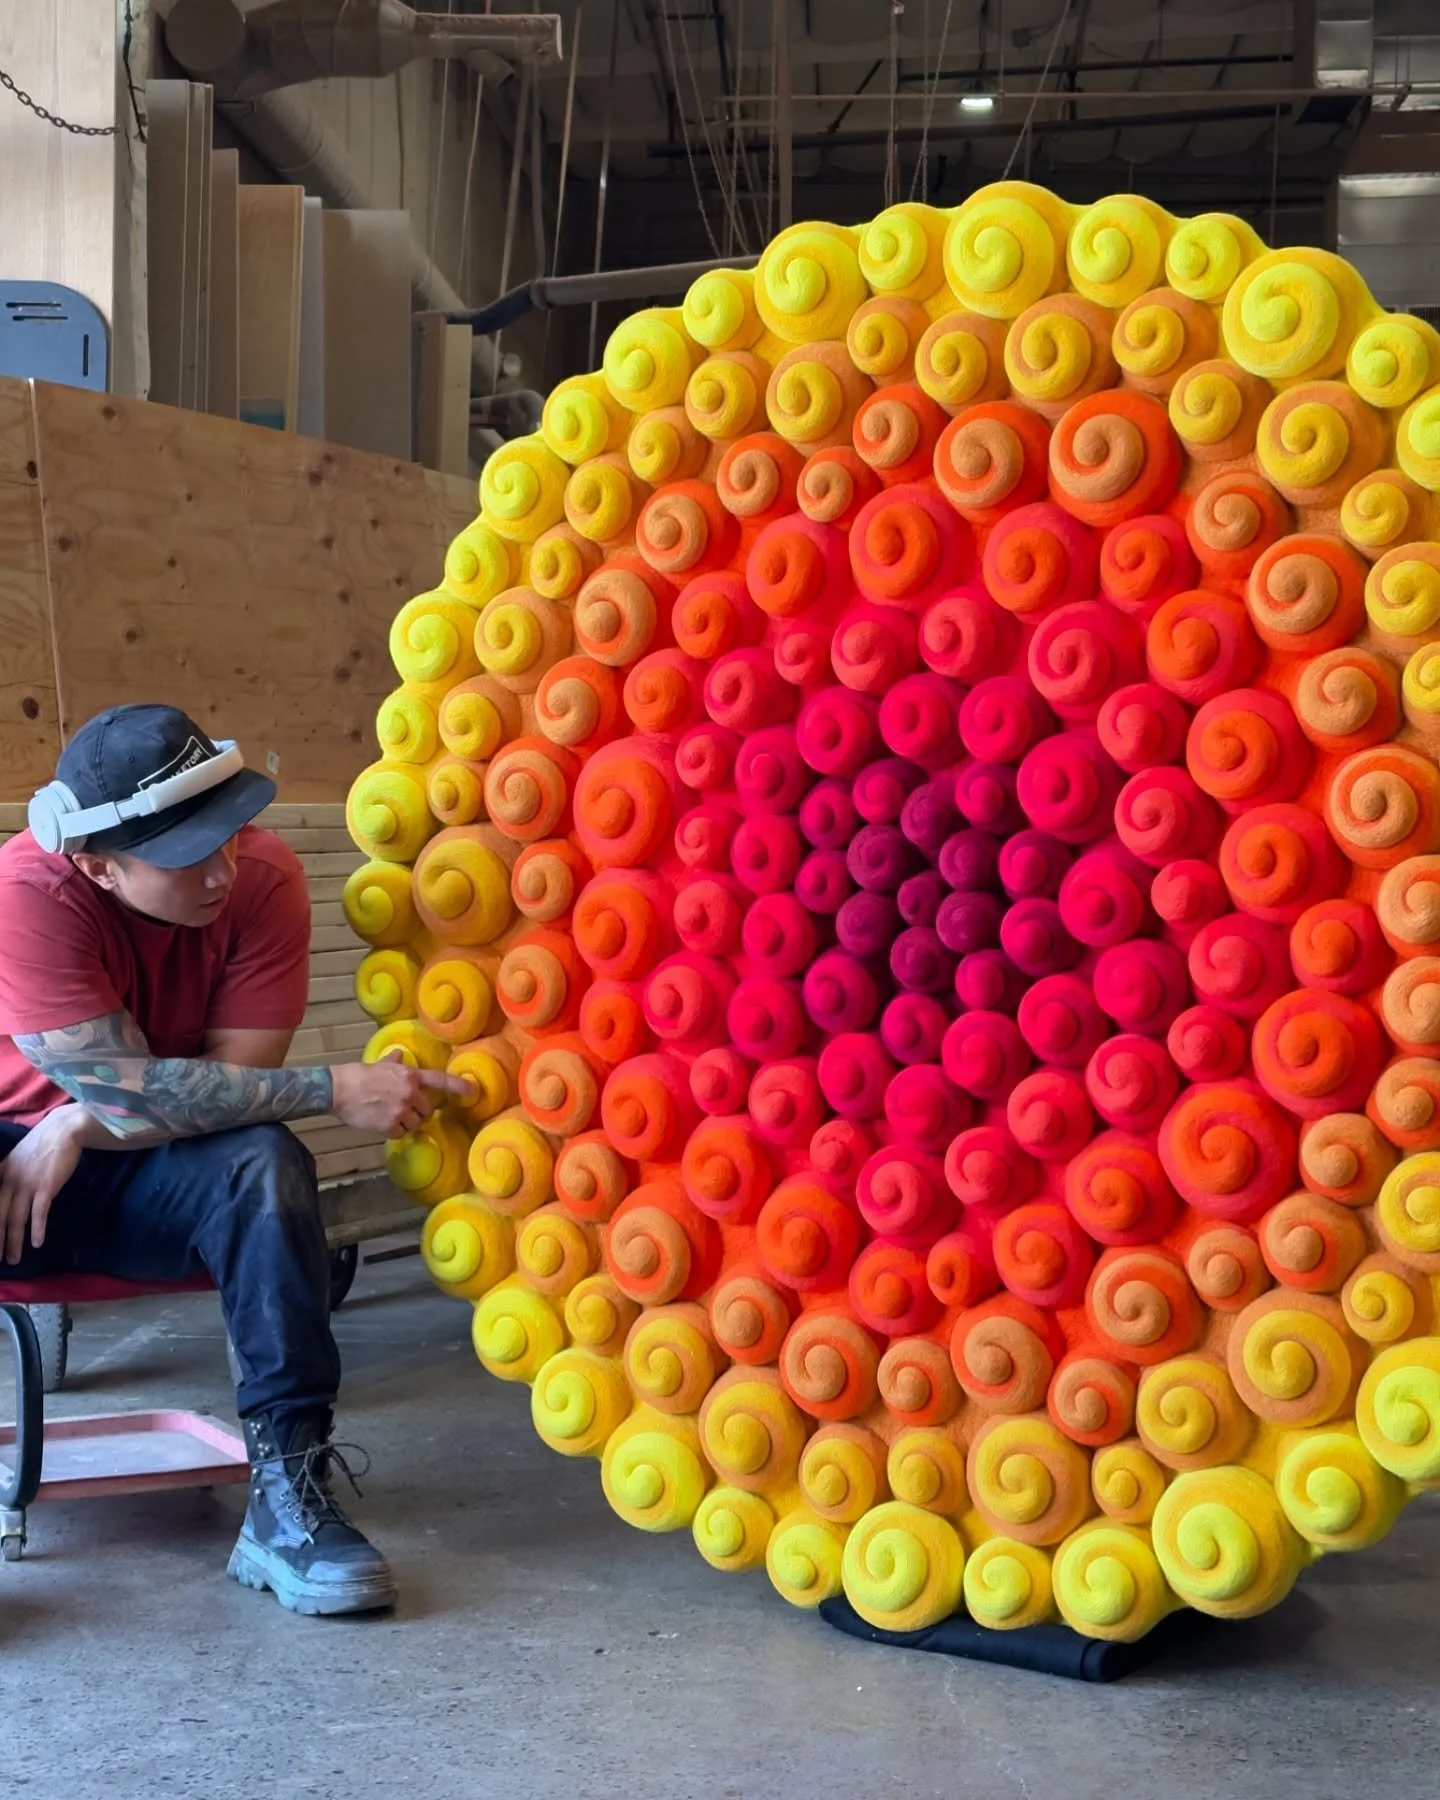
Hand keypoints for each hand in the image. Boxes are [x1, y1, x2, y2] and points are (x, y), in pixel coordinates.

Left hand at [0, 1105, 84, 1263]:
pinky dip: (37, 1229)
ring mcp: (27, 1184)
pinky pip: (39, 1213)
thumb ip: (8, 1176)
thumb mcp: (17, 1158)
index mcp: (1, 1174)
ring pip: (16, 1219)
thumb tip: (6, 1198)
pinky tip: (37, 1243)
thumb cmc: (43, 1145)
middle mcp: (10, 1180)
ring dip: (14, 1242)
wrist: (64, 1130)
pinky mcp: (46, 1186)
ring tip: (14, 1259)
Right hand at [331, 1054, 469, 1139]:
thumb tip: (400, 1055)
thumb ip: (394, 1063)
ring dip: (406, 1123)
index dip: (457, 1086)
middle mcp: (409, 1093)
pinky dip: (394, 1131)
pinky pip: (400, 1133)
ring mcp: (401, 1111)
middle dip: (418, 1111)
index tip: (473, 1091)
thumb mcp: (379, 1064)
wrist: (338, 1089)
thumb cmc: (358, 1075)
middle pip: (427, 1109)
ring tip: (390, 1115)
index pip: (439, 1081)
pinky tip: (382, 1123)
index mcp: (409, 1076)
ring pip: (415, 1123)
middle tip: (404, 1109)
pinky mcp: (390, 1126)